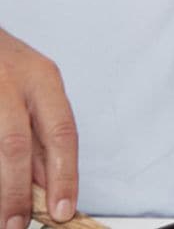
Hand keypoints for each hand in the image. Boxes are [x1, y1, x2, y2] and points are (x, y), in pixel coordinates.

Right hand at [0, 29, 77, 228]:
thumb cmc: (7, 64)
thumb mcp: (34, 88)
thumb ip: (41, 131)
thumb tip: (50, 181)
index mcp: (43, 78)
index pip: (62, 132)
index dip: (65, 174)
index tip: (65, 209)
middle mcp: (14, 82)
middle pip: (19, 144)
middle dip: (20, 191)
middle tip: (19, 225)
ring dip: (2, 187)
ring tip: (3, 217)